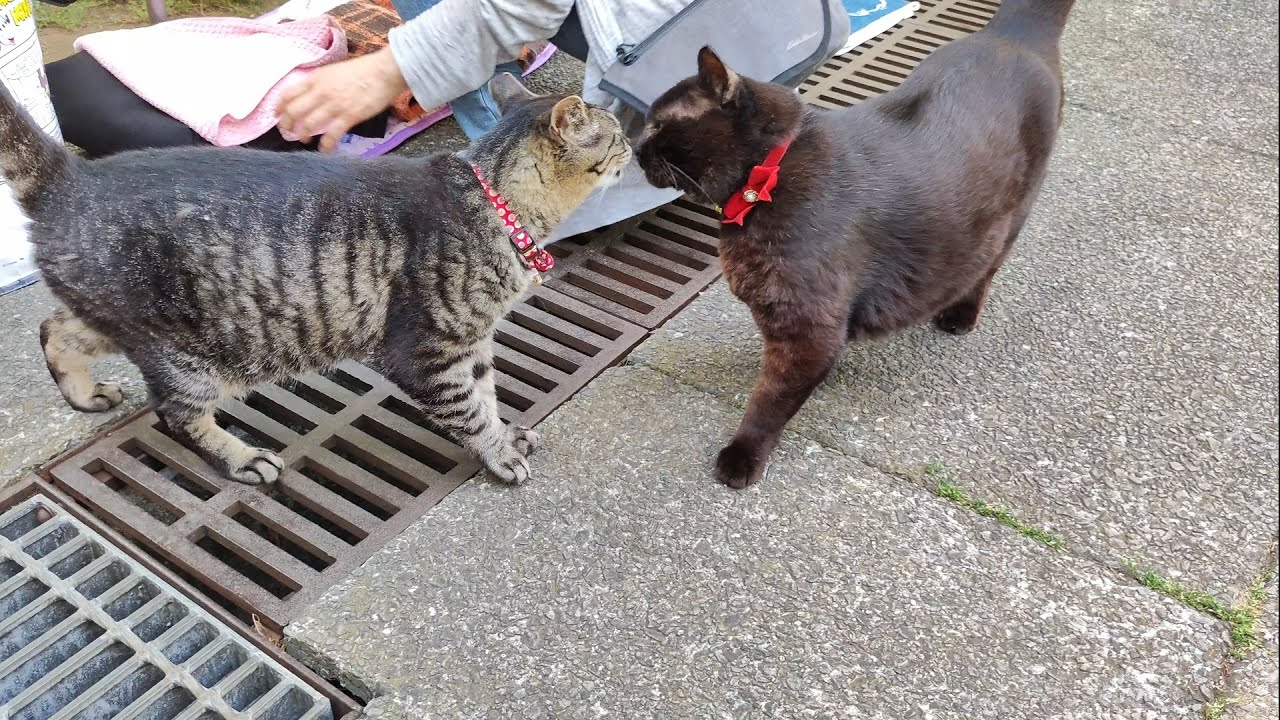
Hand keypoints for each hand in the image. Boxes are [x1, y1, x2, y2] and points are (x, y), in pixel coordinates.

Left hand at [278, 48, 408, 151]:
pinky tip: (324, 149)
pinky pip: (331, 134)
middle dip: (287, 124)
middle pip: (293, 111)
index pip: (288, 94)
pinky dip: (325, 145)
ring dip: (302, 135)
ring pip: (308, 124)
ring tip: (303, 140)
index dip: (279, 107)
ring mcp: (334, 105)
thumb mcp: (334, 71)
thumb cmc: (363, 70)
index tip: (277, 115)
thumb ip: (321, 82)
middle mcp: (320, 92)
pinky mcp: (349, 116)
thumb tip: (312, 94)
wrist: (384, 72)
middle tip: (288, 132)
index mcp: (316, 78)